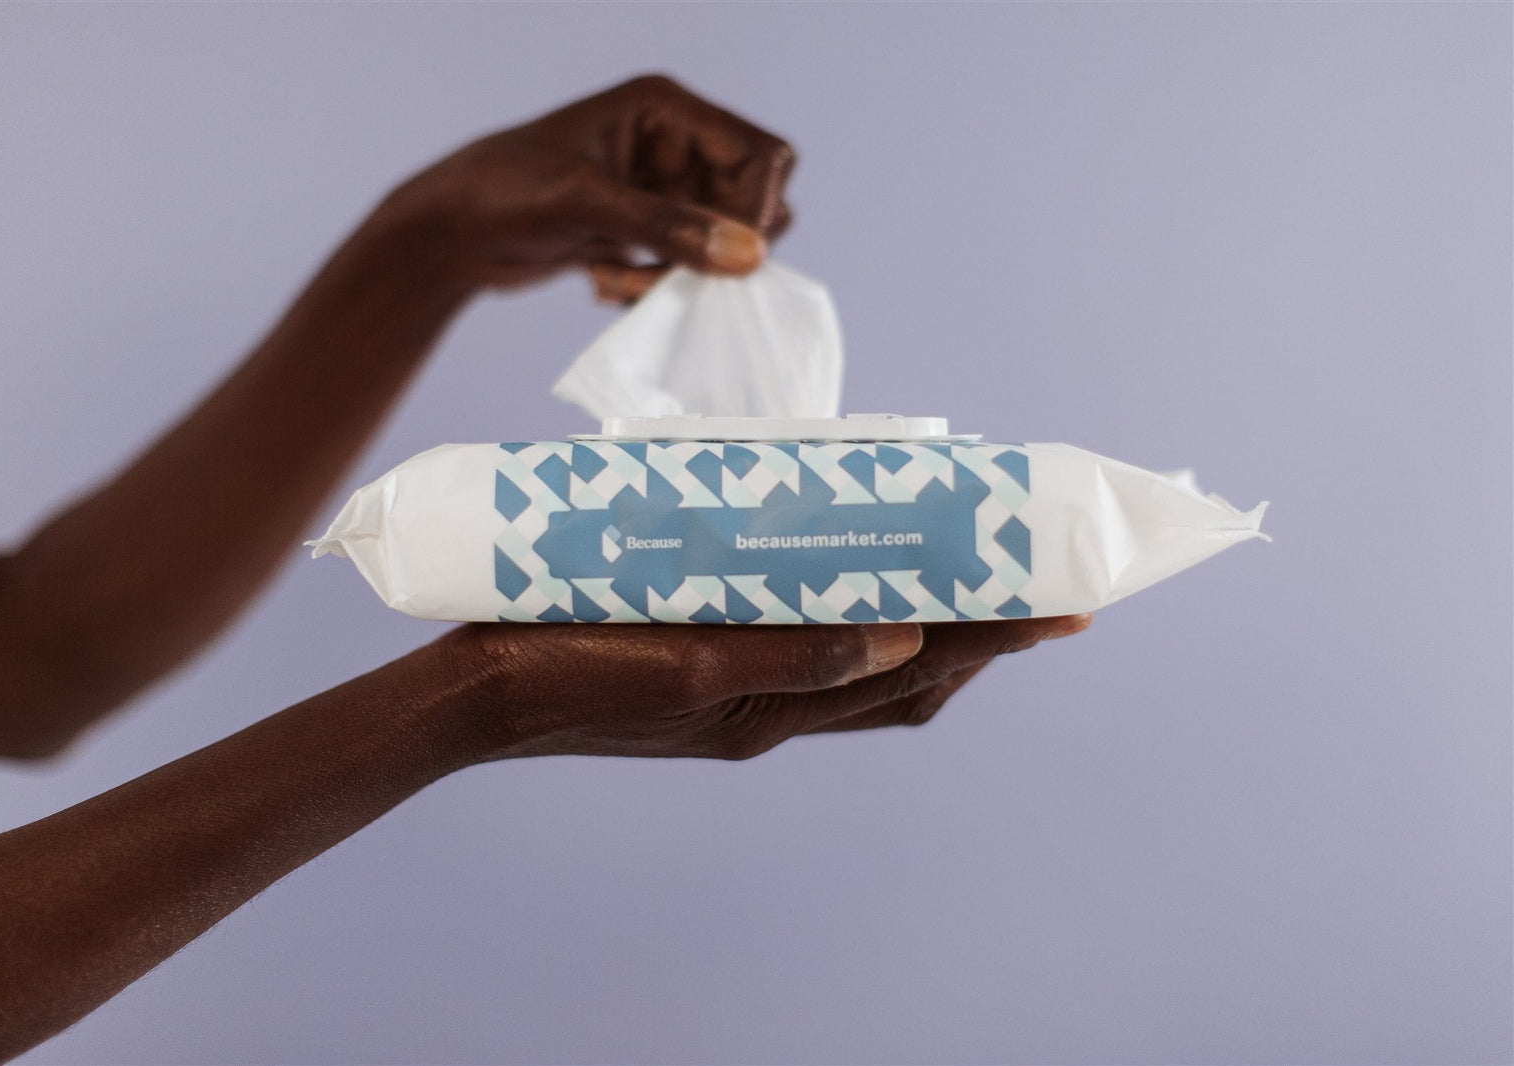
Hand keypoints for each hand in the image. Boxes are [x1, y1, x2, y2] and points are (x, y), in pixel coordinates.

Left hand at [375, 74, 794, 298]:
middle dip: (714, 248)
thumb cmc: (502, 194)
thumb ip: (669, 228)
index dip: (757, 209)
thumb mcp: (586, 205)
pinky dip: (656, 285)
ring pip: (721, 244)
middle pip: (753, 203)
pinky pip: (687, 266)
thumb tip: (749, 256)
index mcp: (664, 109)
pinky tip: (604, 282)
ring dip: (679, 275)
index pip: (762, 155)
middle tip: (663, 271)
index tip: (728, 255)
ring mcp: (661, 188)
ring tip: (616, 279)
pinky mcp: (645, 228)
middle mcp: (672, 143)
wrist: (449, 234)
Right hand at [432, 616, 1091, 762]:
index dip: (997, 640)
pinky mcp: (705, 658)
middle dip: (982, 634)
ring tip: (972, 567)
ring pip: (863, 661)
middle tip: (1039, 580)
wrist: (474, 695)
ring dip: (927, 619)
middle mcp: (769, 707)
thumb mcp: (689, 666)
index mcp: (772, 714)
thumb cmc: (569, 673)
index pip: (916, 676)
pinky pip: (804, 639)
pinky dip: (852, 607)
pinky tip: (853, 564)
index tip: (1071, 606)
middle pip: (907, 678)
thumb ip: (793, 655)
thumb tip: (906, 638)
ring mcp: (738, 686)